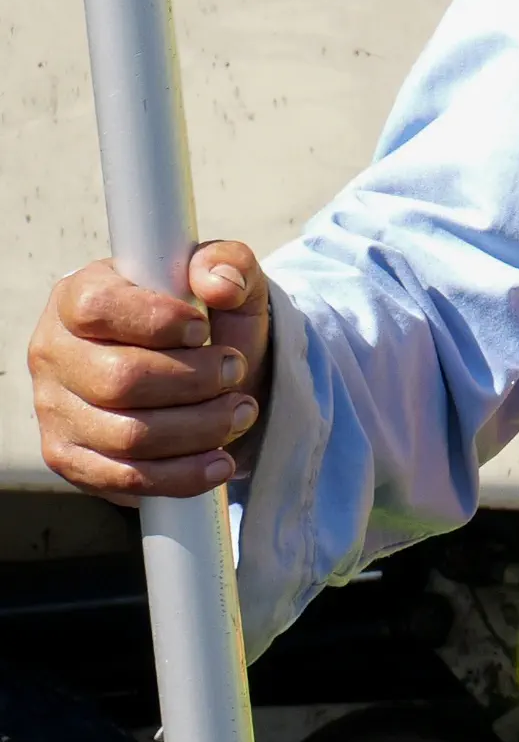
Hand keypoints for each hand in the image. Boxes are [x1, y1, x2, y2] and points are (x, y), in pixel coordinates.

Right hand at [27, 244, 269, 502]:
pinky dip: (181, 475)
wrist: (200, 375)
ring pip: (128, 435)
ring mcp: (56, 410)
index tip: (202, 328)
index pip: (98, 309)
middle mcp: (55, 354)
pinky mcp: (71, 458)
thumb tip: (219, 283)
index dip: (157, 321)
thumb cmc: (205, 320)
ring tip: (240, 412)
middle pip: (120, 380)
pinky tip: (219, 461)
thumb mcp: (226, 278)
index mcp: (78, 297)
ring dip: (199, 428)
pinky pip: (124, 478)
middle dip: (195, 380)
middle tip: (236, 372)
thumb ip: (228, 262)